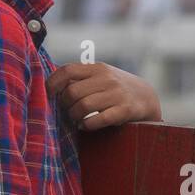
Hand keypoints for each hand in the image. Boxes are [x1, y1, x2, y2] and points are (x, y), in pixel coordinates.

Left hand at [46, 63, 161, 130]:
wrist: (147, 97)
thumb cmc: (116, 88)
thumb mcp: (101, 76)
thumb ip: (81, 78)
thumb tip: (51, 85)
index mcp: (97, 68)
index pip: (68, 70)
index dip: (53, 83)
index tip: (48, 93)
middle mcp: (107, 79)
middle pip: (72, 92)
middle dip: (64, 104)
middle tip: (66, 110)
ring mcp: (116, 94)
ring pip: (83, 106)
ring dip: (74, 116)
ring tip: (75, 119)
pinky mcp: (124, 110)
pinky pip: (98, 119)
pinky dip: (87, 125)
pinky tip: (85, 125)